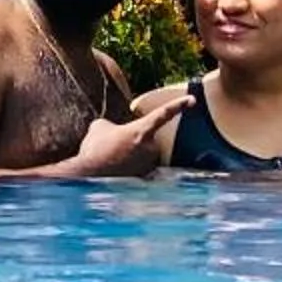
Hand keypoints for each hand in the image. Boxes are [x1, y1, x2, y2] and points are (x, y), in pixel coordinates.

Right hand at [72, 92, 188, 176]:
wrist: (89, 175)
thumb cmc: (95, 149)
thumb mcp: (99, 128)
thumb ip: (112, 126)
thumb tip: (111, 131)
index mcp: (141, 131)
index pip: (163, 114)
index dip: (178, 106)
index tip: (192, 100)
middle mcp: (150, 148)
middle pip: (145, 141)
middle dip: (131, 143)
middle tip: (112, 150)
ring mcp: (148, 165)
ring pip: (142, 156)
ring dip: (129, 158)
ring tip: (110, 162)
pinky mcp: (143, 181)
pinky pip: (139, 171)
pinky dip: (128, 171)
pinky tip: (113, 174)